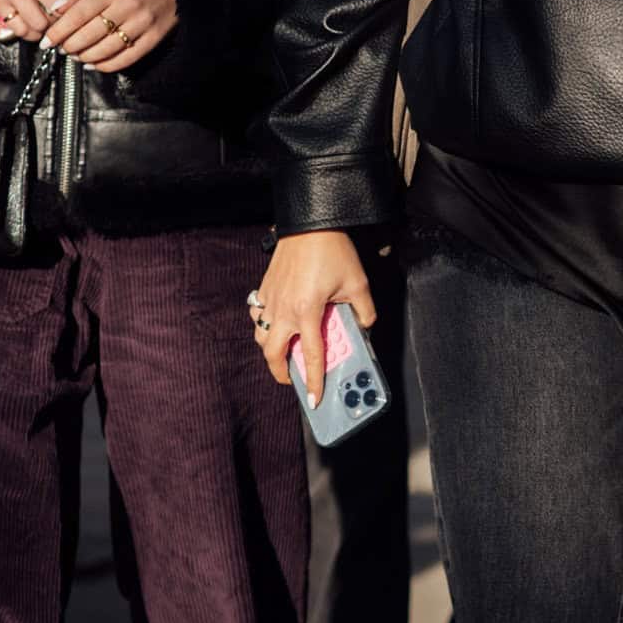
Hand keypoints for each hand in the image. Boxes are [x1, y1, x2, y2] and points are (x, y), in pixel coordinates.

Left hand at [41, 0, 178, 71]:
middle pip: (90, 33)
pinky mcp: (153, 38)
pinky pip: (126, 58)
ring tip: (75, 55)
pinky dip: (106, 65)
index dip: (59, 30)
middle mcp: (128, 6)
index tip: (47, 41)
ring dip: (85, 56)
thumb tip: (55, 8)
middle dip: (70, 45)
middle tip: (60, 48)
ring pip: (106, 49)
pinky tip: (94, 64)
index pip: (79, 13)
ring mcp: (142, 24)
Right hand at [252, 232, 376, 402]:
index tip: (314, 399)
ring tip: (283, 352)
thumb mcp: (357, 283)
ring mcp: (271, 298)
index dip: (314, 381)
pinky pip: (258, 314)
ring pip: (261, 335)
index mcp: (308, 311)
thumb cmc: (333, 251)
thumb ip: (364, 311)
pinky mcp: (264, 287)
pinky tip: (275, 322)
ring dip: (270, 348)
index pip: (310, 356)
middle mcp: (284, 309)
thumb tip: (364, 328)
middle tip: (293, 378)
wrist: (310, 223)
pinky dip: (263, 324)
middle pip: (272, 353)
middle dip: (280, 372)